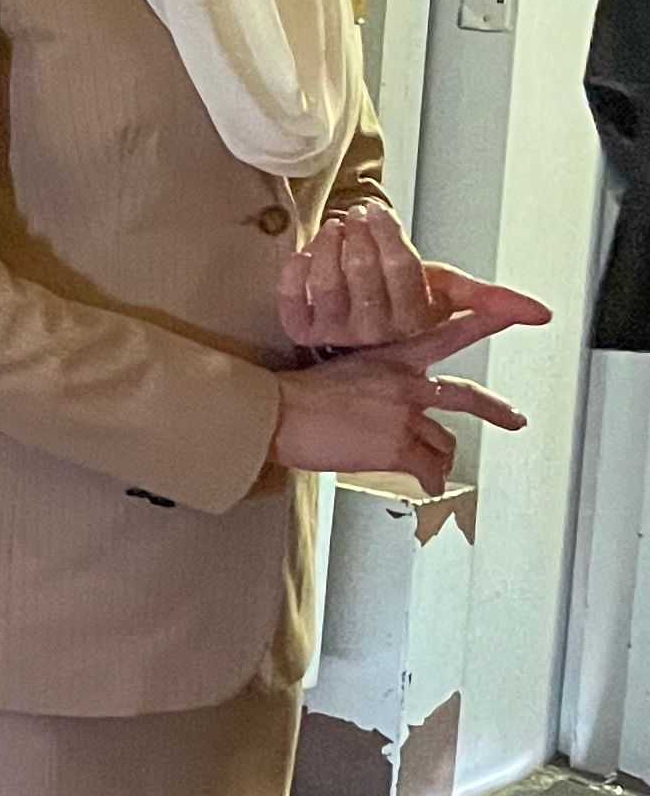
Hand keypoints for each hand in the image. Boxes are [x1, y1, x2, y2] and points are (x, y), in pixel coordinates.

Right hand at [268, 311, 527, 487]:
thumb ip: (371, 380)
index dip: (488, 320)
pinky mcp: (398, 448)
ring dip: (442, 457)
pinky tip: (424, 484)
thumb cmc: (296, 393)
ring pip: (444, 442)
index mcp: (392, 356)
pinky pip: (427, 469)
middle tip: (514, 419)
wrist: (279, 413)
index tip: (516, 311)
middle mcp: (407, 382)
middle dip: (497, 411)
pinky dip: (428, 480)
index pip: (450, 332)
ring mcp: (406, 416)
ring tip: (437, 465)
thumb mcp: (338, 367)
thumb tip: (378, 401)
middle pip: (466, 398)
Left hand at [277, 207, 553, 357]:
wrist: (356, 316)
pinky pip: (292, 291)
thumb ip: (490, 300)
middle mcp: (373, 334)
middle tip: (358, 214)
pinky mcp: (299, 328)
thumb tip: (541, 314)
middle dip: (361, 234)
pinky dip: (298, 263)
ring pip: (327, 278)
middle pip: (363, 270)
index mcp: (412, 326)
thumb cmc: (400, 298)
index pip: (402, 273)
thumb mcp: (446, 294)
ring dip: (330, 242)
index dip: (389, 236)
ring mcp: (333, 333)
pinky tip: (307, 249)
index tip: (380, 211)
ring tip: (335, 226)